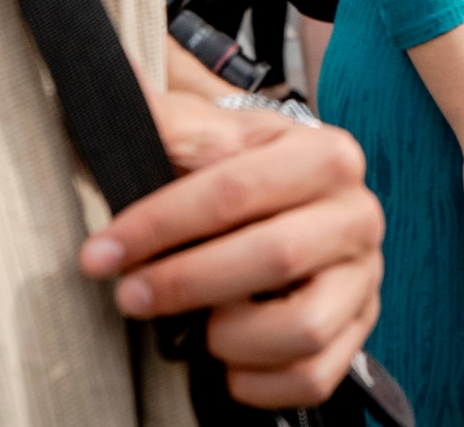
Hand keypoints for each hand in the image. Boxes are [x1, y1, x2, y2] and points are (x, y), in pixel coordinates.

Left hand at [81, 85, 383, 410]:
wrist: (290, 211)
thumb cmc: (241, 177)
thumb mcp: (211, 138)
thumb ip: (169, 122)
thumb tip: (116, 82)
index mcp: (326, 155)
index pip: (235, 189)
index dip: (158, 223)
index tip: (98, 252)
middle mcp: (359, 214)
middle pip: (272, 258)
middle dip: (185, 282)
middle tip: (129, 296)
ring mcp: (365, 278)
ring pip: (302, 329)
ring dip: (231, 336)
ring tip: (199, 325)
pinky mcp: (360, 332)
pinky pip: (311, 378)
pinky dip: (257, 381)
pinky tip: (229, 359)